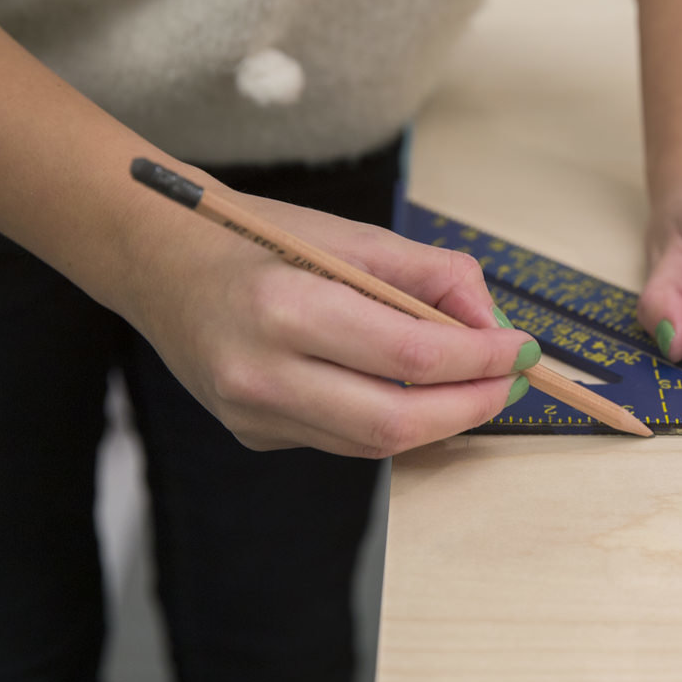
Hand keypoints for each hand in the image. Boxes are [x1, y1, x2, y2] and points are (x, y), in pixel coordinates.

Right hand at [126, 189, 539, 456]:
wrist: (159, 263)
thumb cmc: (257, 240)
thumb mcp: (350, 238)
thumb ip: (430, 277)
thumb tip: (494, 325)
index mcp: (285, 308)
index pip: (410, 357)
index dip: (480, 360)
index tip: (522, 350)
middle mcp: (261, 373)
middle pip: (396, 423)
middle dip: (471, 407)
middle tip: (511, 382)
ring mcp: (252, 414)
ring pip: (373, 443)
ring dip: (437, 419)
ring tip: (473, 385)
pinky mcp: (253, 435)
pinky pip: (341, 440)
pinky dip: (387, 419)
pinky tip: (405, 391)